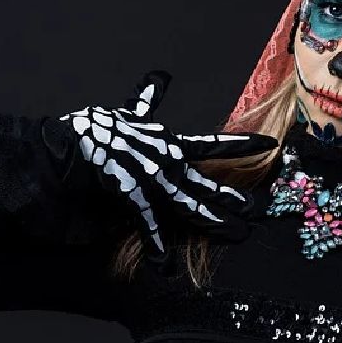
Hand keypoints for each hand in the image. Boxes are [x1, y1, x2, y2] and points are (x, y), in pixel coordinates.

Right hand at [49, 70, 277, 261]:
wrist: (71, 142)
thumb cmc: (99, 128)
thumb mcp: (129, 112)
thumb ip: (146, 100)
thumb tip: (160, 77)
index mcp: (170, 143)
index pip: (214, 143)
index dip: (243, 144)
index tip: (270, 144)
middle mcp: (168, 160)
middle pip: (207, 182)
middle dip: (232, 197)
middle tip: (256, 210)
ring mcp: (152, 177)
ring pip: (189, 203)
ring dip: (211, 221)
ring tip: (234, 234)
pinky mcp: (133, 193)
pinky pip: (149, 223)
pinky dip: (157, 245)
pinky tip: (166, 265)